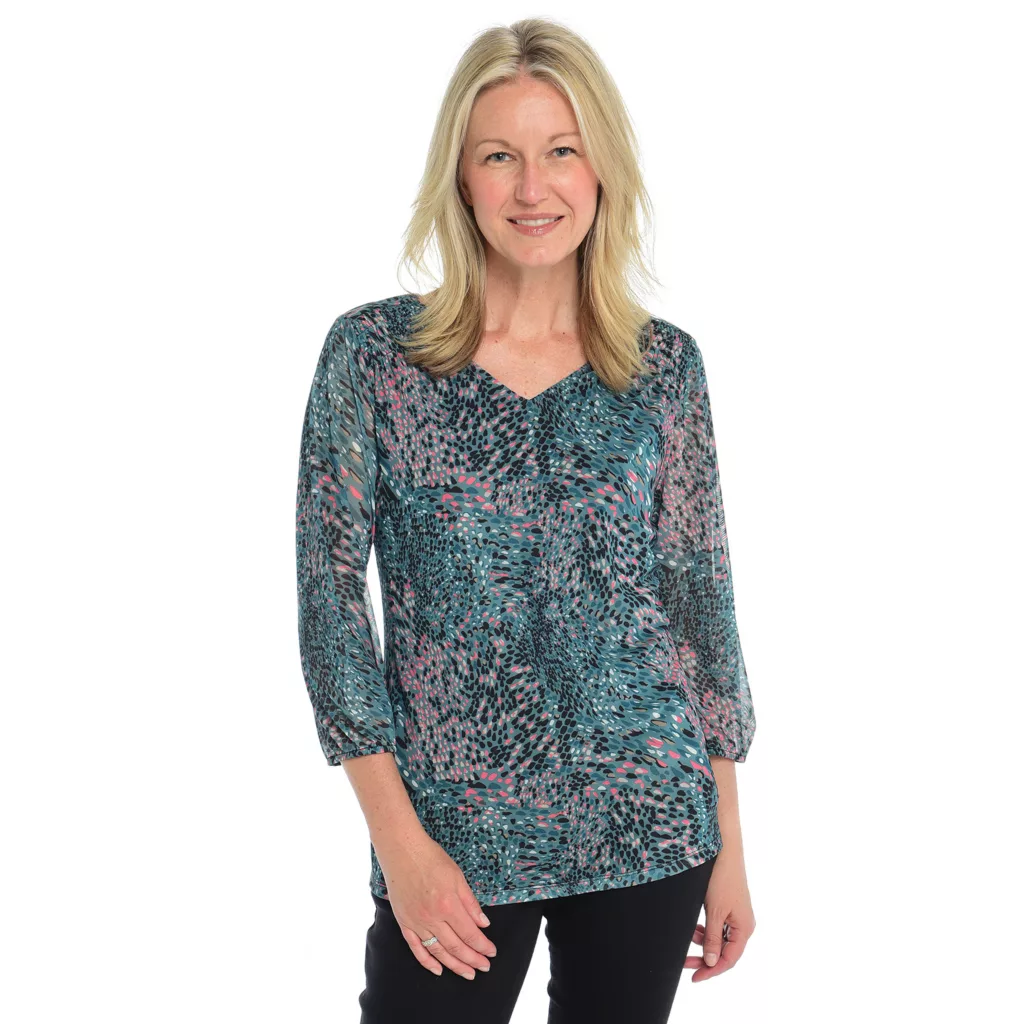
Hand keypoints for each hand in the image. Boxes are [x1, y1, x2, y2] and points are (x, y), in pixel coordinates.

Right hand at [376, 833, 496, 979]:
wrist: (402, 850)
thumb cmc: (431, 858)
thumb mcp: (458, 876)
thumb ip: (470, 903)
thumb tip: (484, 924)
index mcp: (448, 905)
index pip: (470, 934)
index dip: (483, 946)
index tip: (492, 952)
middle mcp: (432, 918)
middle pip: (456, 947)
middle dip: (473, 959)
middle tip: (485, 967)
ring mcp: (416, 922)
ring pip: (438, 952)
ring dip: (454, 966)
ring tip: (468, 973)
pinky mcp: (403, 922)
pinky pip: (416, 948)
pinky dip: (427, 961)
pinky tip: (438, 970)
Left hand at [686, 847, 754, 981]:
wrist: (724, 849)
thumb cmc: (721, 878)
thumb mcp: (715, 911)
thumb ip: (712, 938)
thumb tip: (710, 962)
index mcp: (744, 929)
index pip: (728, 959)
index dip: (711, 971)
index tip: (694, 978)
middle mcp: (743, 925)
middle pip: (724, 952)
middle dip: (704, 958)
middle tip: (684, 963)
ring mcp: (736, 917)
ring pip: (719, 940)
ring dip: (703, 943)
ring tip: (688, 938)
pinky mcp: (729, 908)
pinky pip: (717, 928)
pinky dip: (705, 931)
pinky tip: (694, 929)